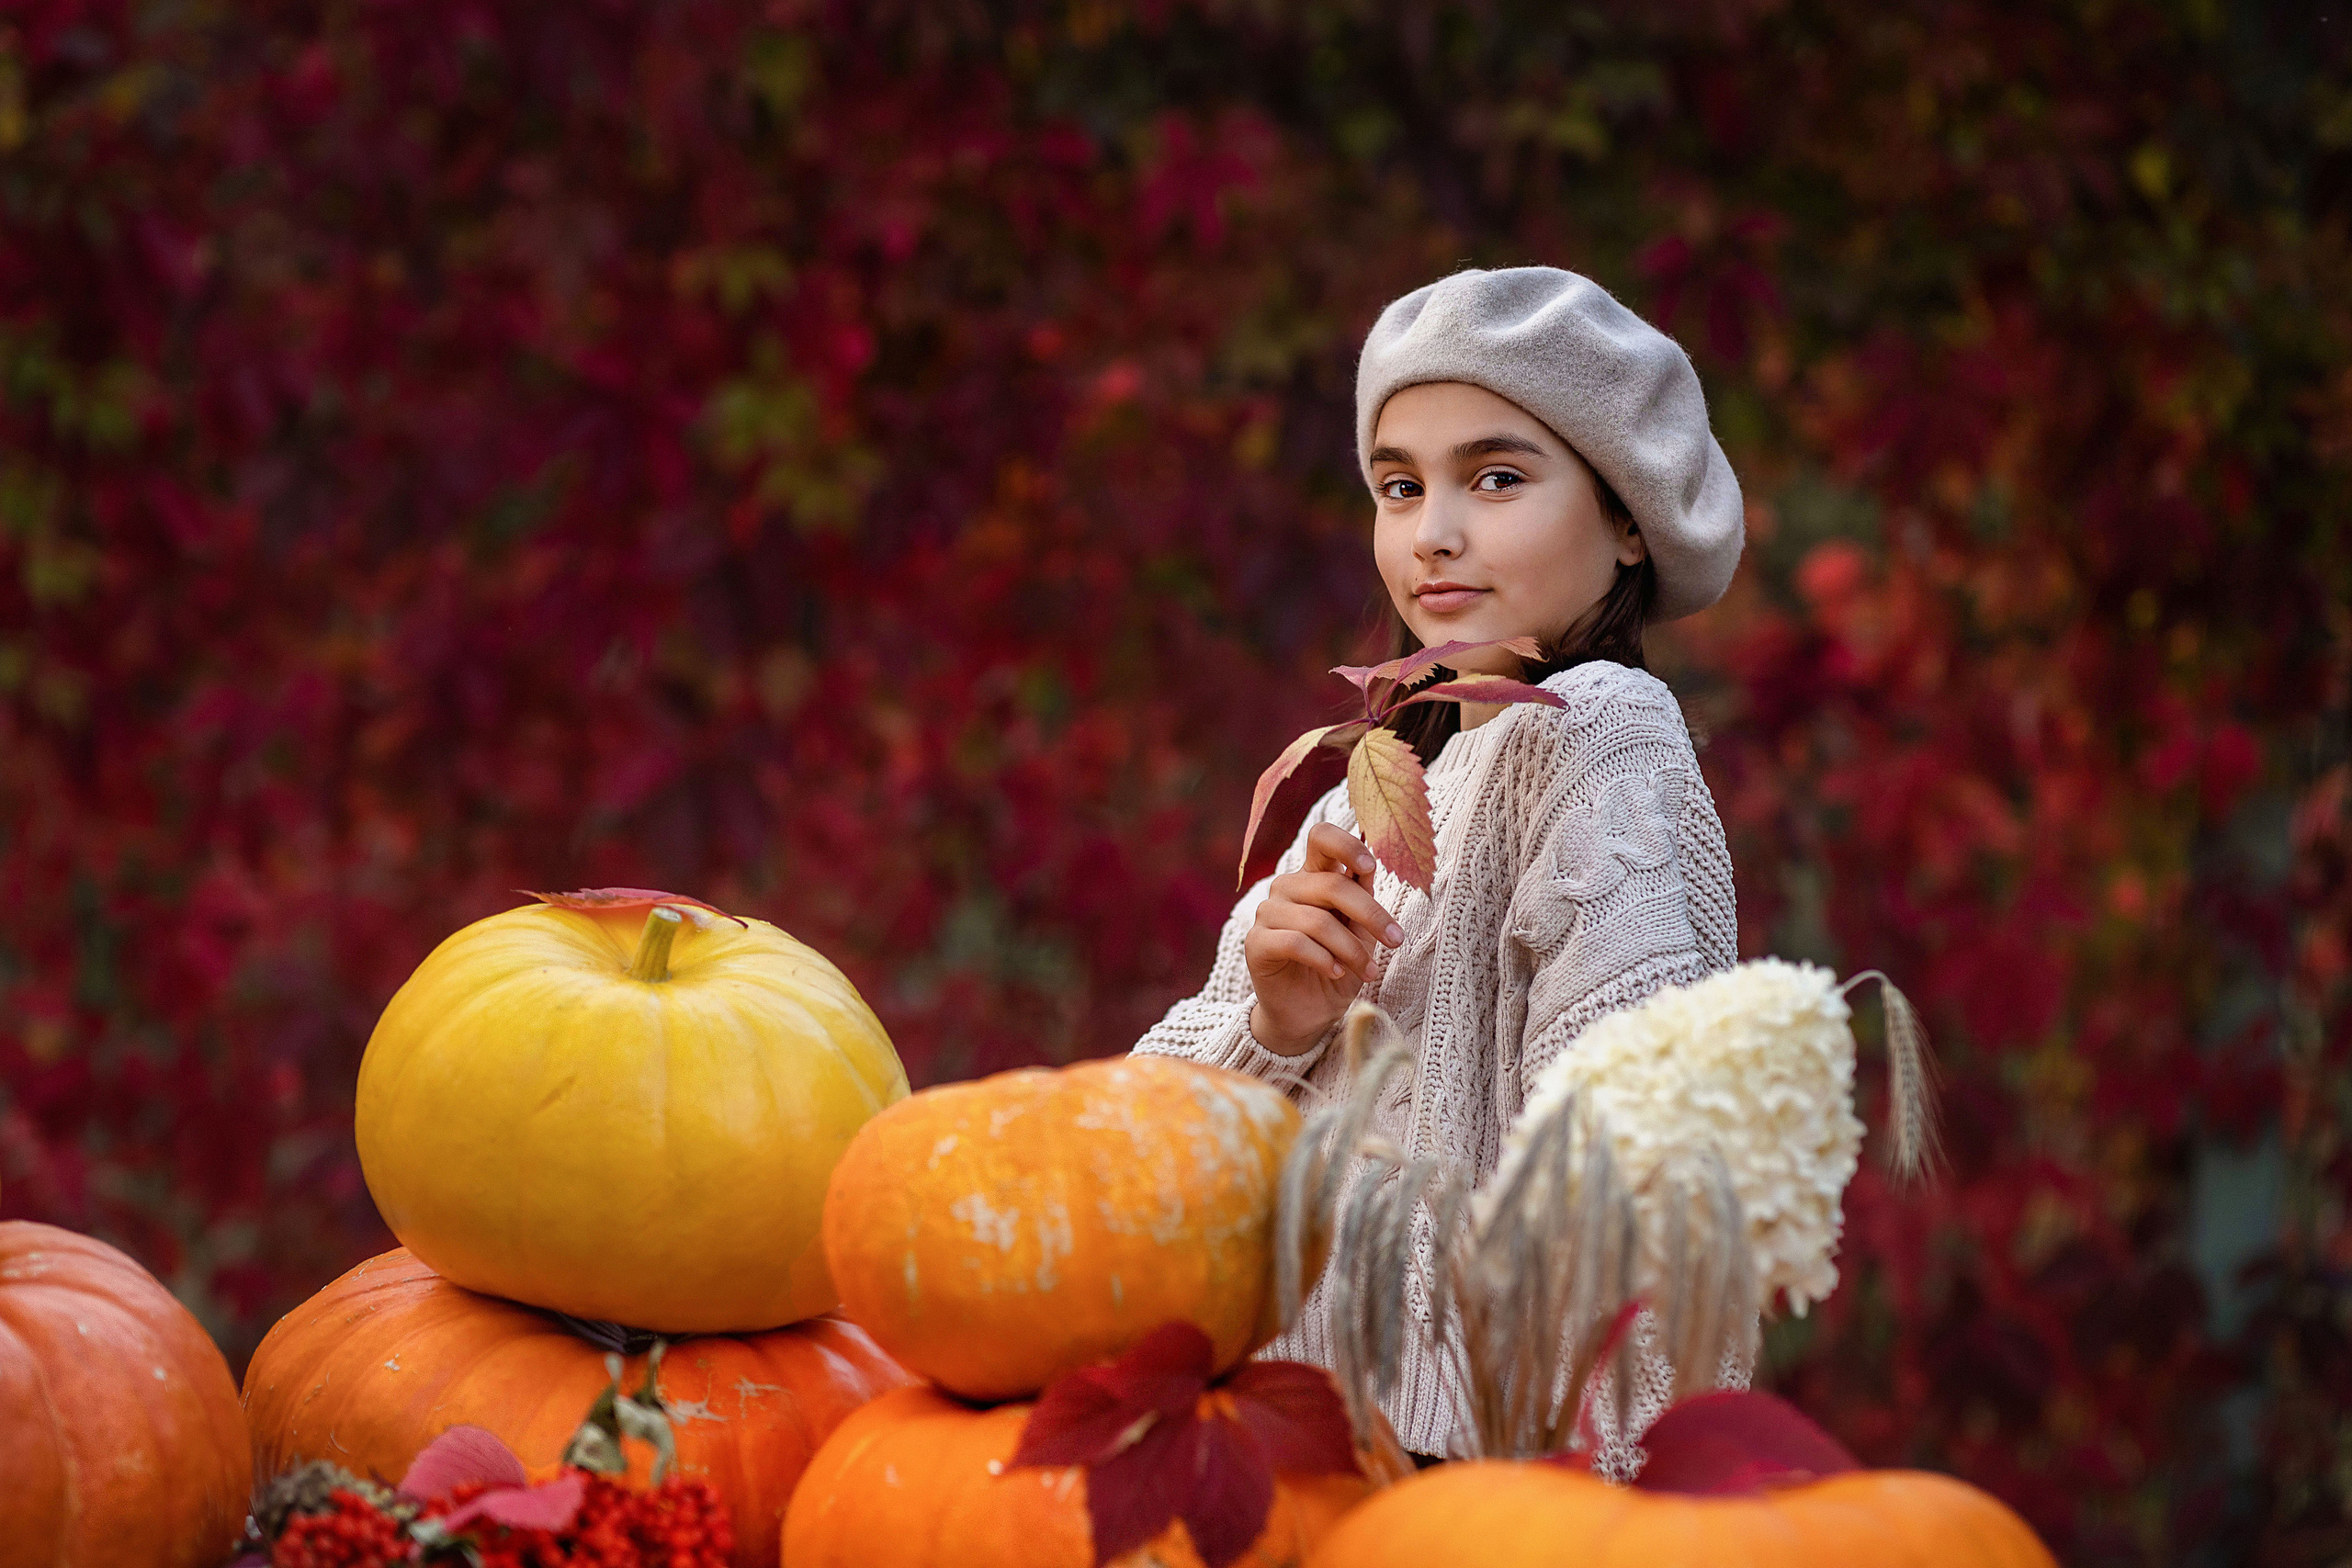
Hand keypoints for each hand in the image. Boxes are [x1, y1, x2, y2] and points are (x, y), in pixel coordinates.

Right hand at [1244, 823, 1405, 1055]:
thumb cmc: (1339, 968)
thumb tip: (1369, 866)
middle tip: (1396, 941)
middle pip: (1331, 885)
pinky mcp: (1256, 943)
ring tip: (1368, 971)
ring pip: (1317, 920)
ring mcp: (1268, 914)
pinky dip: (1323, 959)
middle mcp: (1287, 888)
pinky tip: (1335, 972)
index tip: (1370, 867)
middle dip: (1371, 915)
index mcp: (1314, 877)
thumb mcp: (1361, 933)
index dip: (1346, 845)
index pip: (1321, 837)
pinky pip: (1295, 942)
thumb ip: (1362, 898)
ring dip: (1350, 949)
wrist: (1310, 1015)